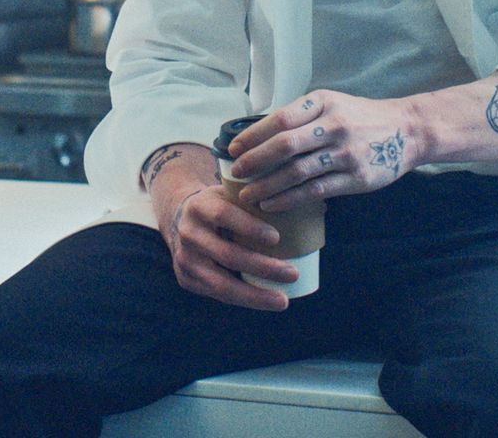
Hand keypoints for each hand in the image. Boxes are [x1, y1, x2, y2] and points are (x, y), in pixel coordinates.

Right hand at [144, 144, 296, 310]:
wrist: (179, 220)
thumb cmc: (219, 206)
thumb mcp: (229, 194)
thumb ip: (259, 199)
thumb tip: (318, 207)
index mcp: (199, 206)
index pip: (223, 215)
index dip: (249, 227)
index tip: (277, 238)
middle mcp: (188, 233)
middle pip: (226, 254)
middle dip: (262, 267)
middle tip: (293, 274)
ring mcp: (184, 259)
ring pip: (220, 283)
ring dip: (254, 295)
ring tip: (283, 300)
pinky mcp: (185, 279)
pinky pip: (217, 295)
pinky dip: (242, 300)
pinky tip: (264, 302)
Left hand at [228, 90, 418, 211]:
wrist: (407, 130)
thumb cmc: (360, 117)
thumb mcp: (332, 104)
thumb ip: (302, 117)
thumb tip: (259, 136)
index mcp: (323, 103)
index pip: (280, 119)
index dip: (253, 135)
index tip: (234, 148)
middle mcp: (333, 126)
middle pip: (285, 145)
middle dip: (255, 161)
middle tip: (236, 173)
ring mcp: (345, 153)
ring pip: (296, 172)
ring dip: (267, 185)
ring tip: (247, 194)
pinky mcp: (355, 178)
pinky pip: (314, 191)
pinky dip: (288, 199)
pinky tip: (272, 204)